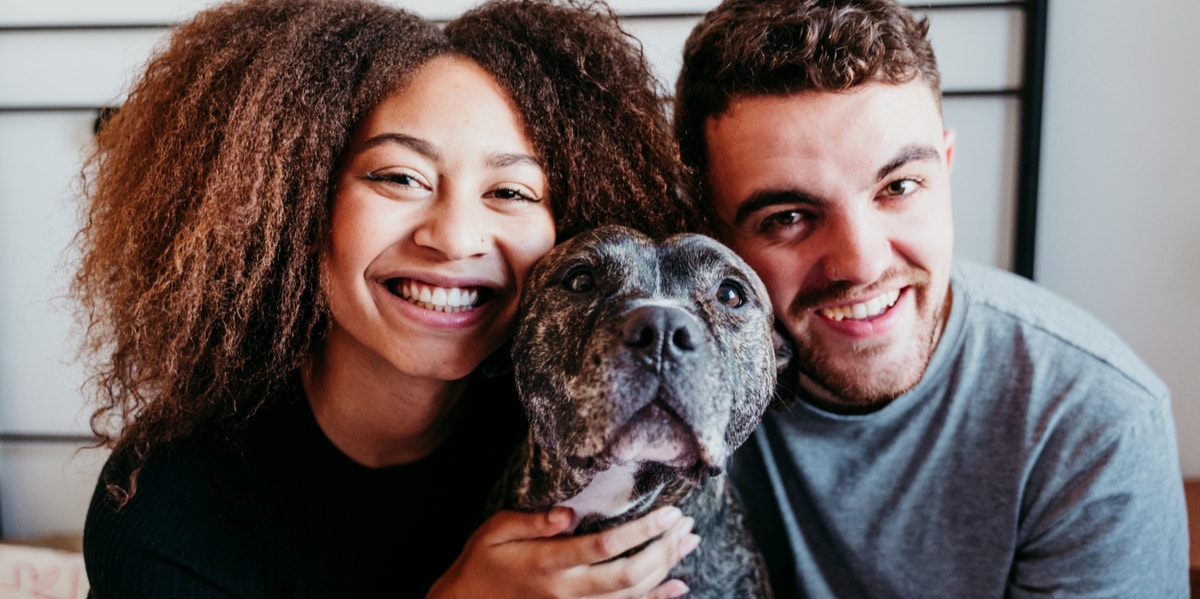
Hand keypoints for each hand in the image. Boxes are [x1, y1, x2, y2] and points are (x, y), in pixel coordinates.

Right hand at [426, 505, 699, 598]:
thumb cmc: (482, 562)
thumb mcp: (495, 531)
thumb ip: (531, 522)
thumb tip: (568, 512)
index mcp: (547, 563)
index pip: (605, 545)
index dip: (642, 529)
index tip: (669, 511)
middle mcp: (566, 590)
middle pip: (628, 574)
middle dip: (663, 549)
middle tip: (687, 524)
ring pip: (632, 595)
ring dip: (666, 570)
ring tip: (690, 543)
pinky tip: (678, 586)